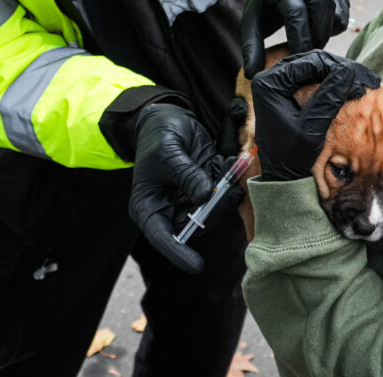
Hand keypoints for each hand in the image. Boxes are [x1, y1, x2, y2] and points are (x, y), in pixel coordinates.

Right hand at [129, 104, 242, 274]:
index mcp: (150, 207)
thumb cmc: (157, 136)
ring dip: (228, 194)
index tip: (197, 266)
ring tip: (231, 169)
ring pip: (215, 211)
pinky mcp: (207, 186)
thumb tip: (206, 195)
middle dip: (216, 211)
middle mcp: (171, 208)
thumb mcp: (168, 153)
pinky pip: (224, 192)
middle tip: (230, 192)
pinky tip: (232, 162)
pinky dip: (232, 180)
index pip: (162, 238)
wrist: (166, 117)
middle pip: (196, 225)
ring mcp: (191, 198)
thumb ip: (187, 175)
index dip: (179, 253)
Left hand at [240, 0, 348, 78]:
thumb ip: (251, 47)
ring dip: (327, 32)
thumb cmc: (265, 4)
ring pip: (336, 10)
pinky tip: (319, 30)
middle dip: (318, 35)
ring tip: (311, 42)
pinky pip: (343, 11)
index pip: (296, 12)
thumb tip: (251, 74)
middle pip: (323, 4)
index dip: (299, 39)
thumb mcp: (252, 21)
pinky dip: (334, 26)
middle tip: (309, 54)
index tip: (297, 59)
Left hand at [250, 51, 380, 180]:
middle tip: (369, 81)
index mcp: (269, 83)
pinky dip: (334, 83)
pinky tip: (351, 90)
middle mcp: (271, 79)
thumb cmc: (292, 158)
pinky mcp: (288, 93)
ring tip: (363, 86)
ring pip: (317, 69)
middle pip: (314, 61)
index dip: (341, 68)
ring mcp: (280, 85)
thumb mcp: (312, 127)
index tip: (365, 81)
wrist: (283, 178)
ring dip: (341, 75)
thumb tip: (348, 69)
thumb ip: (328, 97)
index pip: (311, 62)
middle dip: (343, 70)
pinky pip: (315, 79)